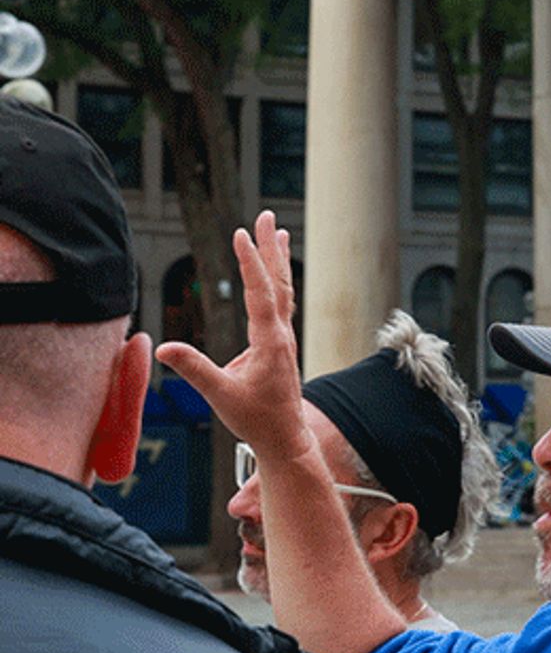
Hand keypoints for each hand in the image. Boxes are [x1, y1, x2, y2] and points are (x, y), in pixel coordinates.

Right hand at [155, 211, 311, 464]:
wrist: (284, 437)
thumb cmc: (255, 418)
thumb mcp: (220, 396)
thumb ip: (194, 370)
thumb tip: (164, 348)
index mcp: (270, 340)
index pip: (260, 292)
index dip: (250, 261)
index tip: (241, 233)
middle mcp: (282, 333)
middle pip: (277, 281)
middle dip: (270, 247)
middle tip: (266, 216)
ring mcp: (284, 337)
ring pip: (282, 290)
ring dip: (277, 259)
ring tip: (277, 233)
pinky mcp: (281, 344)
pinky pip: (281, 303)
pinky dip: (277, 281)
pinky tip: (272, 275)